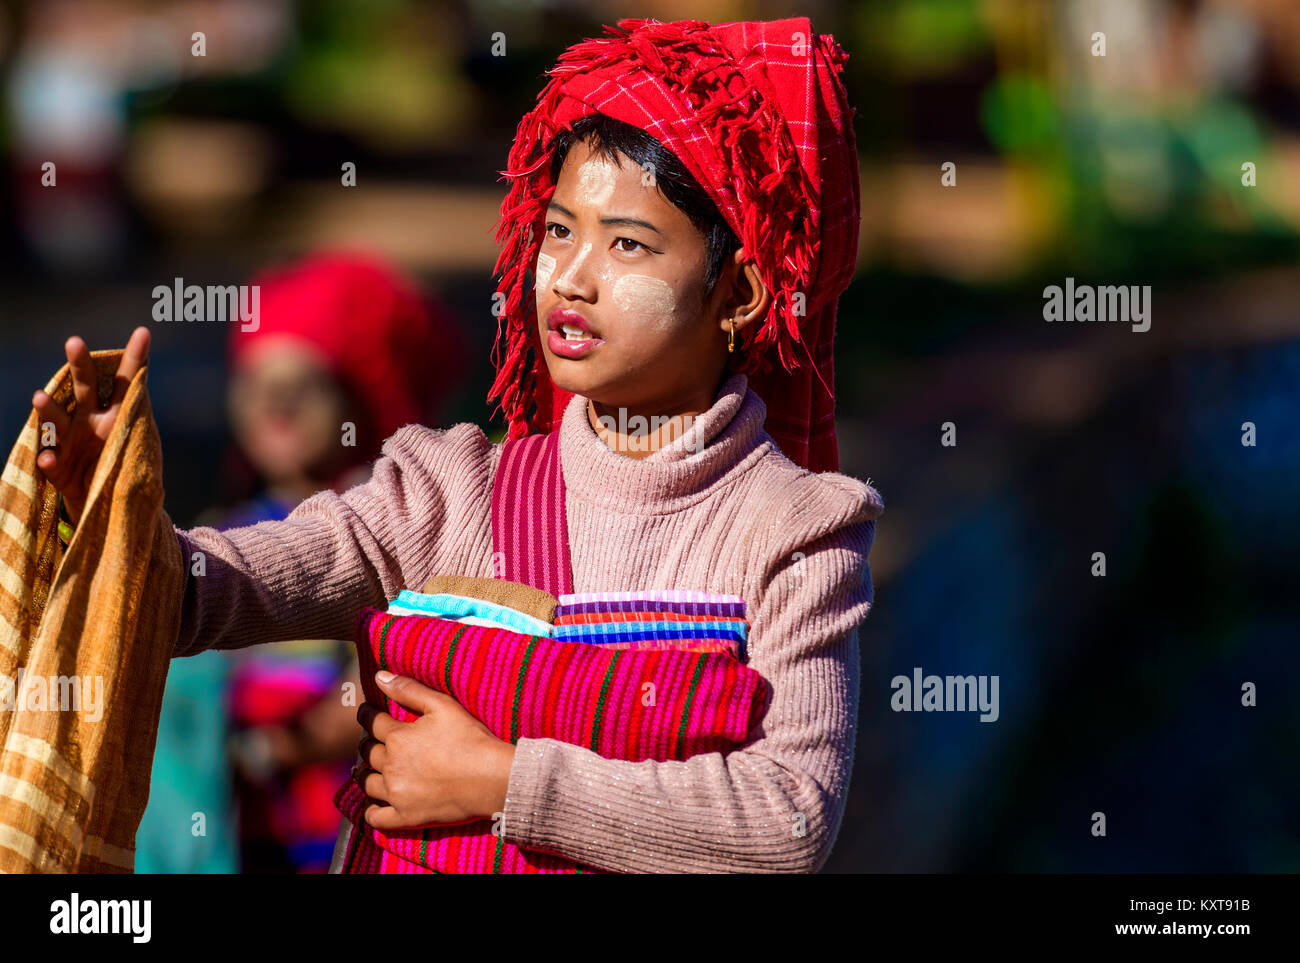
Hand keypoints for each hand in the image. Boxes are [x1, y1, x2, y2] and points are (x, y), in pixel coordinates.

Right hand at [32, 326, 150, 525]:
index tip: (143, 332)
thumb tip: (140, 398)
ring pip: (57, 419)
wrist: (108, 503)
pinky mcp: (58, 467)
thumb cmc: (126, 467)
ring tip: (39, 397)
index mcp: (118, 413)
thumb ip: (142, 422)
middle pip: (85, 387)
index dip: (134, 358)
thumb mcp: (142, 446)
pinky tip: (48, 459)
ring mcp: (71, 441)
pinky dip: (49, 460)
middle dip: (79, 364)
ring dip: (48, 408)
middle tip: (74, 342)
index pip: (127, 382)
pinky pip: (51, 462)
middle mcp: (91, 420)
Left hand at [355, 672, 515, 829]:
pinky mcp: (405, 816)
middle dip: (366, 743)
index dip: (366, 714)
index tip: (366, 711)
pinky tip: (375, 802)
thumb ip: (408, 690)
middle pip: (366, 752)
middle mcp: (391, 765)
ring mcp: (396, 793)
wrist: (492, 779)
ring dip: (364, 773)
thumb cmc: (471, 739)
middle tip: (371, 740)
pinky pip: (375, 817)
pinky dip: (371, 809)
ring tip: (368, 769)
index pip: (371, 722)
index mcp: (398, 737)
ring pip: (366, 783)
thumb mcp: (442, 705)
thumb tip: (379, 676)